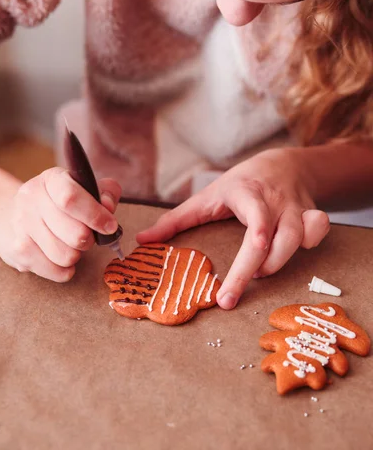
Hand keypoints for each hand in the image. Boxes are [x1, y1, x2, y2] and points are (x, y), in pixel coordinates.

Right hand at [0, 168, 120, 281]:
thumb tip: (108, 207)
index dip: (95, 215)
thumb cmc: (61, 203)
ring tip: (71, 244)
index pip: (70, 198)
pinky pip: (55, 271)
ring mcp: (21, 225)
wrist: (18, 214)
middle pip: (74, 233)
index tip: (110, 226)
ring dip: (77, 254)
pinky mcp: (18, 250)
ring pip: (65, 256)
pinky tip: (62, 257)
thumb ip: (106, 192)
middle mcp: (31, 199)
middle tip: (88, 235)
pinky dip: (65, 269)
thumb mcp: (85, 188)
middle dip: (89, 239)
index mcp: (51, 179)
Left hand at [137, 149, 329, 308]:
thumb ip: (175, 220)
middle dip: (259, 271)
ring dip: (277, 263)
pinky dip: (311, 242)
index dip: (250, 251)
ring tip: (257, 270)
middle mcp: (273, 201)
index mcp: (246, 193)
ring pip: (298, 239)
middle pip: (276, 241)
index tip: (239, 274)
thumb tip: (142, 241)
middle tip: (230, 296)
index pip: (253, 223)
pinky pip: (318, 231)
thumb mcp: (206, 197)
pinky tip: (293, 250)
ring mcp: (295, 207)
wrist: (282, 164)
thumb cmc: (239, 184)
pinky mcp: (310, 213)